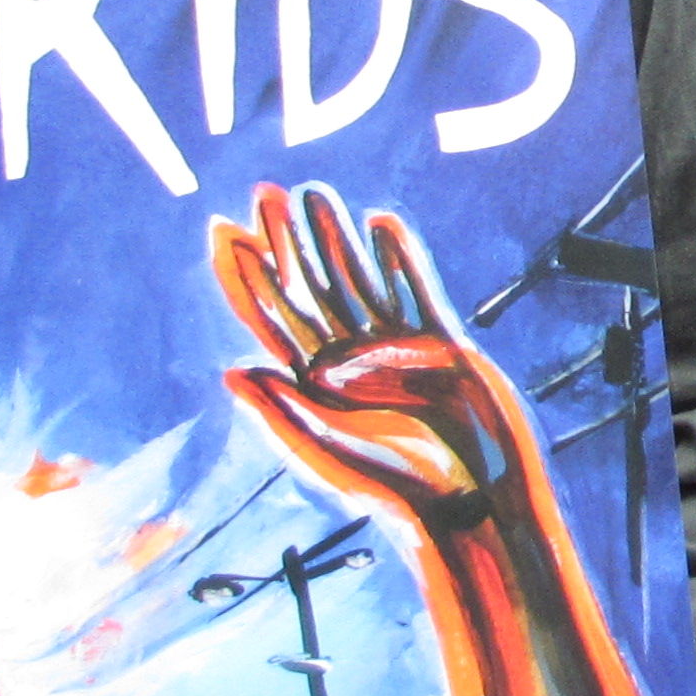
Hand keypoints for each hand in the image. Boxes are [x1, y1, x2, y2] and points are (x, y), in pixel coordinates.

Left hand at [213, 190, 509, 520]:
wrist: (472, 502)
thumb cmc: (398, 488)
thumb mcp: (328, 454)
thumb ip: (283, 414)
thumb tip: (234, 373)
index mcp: (315, 386)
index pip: (272, 320)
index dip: (246, 277)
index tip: (222, 232)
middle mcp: (352, 363)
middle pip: (311, 290)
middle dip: (286, 242)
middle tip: (264, 194)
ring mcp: (397, 351)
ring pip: (359, 282)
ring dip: (335, 239)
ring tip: (314, 194)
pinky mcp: (442, 345)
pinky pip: (416, 289)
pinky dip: (400, 257)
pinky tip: (382, 224)